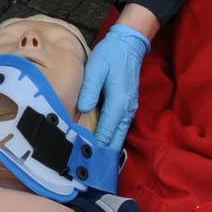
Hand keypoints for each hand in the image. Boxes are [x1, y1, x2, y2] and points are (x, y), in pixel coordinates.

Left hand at [76, 23, 150, 150]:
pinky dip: (110, 138)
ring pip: (118, 135)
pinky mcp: (128, 106)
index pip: (105, 133)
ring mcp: (129, 109)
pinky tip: (100, 143)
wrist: (129, 45)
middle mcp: (127, 110)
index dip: (94, 147)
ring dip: (106, 147)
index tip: (82, 159)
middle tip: (85, 166)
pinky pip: (119, 128)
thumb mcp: (96, 69)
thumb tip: (83, 110)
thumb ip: (89, 90)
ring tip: (91, 159)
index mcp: (119, 103)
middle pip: (114, 140)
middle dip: (101, 154)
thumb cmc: (111, 55)